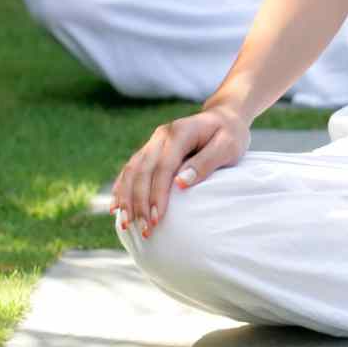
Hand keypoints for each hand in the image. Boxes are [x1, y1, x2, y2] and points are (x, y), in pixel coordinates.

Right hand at [112, 107, 248, 237]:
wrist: (224, 116)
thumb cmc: (230, 135)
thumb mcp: (227, 147)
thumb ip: (205, 163)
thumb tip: (180, 184)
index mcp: (180, 133)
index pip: (163, 167)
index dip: (158, 194)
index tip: (157, 219)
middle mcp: (161, 136)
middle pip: (142, 171)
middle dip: (140, 202)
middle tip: (144, 230)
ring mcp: (154, 142)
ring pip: (132, 171)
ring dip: (127, 198)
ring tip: (126, 225)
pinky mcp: (151, 150)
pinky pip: (131, 169)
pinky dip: (122, 188)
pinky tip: (116, 207)